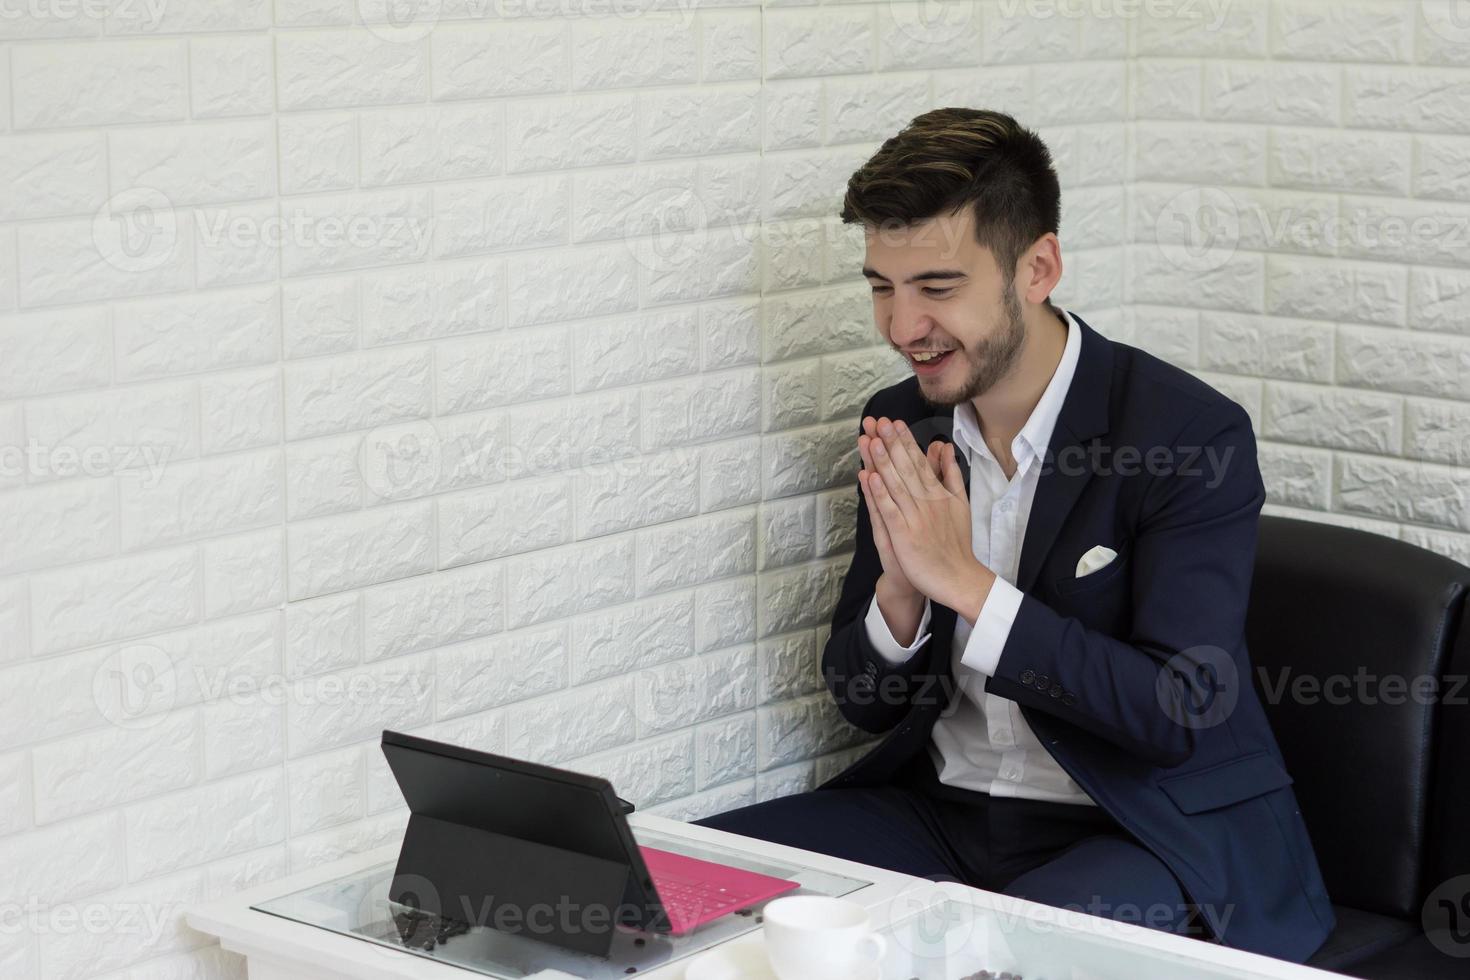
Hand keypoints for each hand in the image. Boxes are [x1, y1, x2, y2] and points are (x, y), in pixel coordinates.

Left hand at [860, 416, 993, 615]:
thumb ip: (951, 473)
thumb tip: (945, 446)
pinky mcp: (904, 536)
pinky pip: (890, 511)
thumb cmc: (956, 542)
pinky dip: (879, 493)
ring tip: (870, 440)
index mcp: (939, 493)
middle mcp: (927, 501)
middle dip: (890, 443)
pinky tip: (868, 477)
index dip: (905, 441)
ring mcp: (916, 518)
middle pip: (906, 467)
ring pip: (896, 484)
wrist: (959, 578)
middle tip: (877, 421)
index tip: (893, 422)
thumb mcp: (960, 502)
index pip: (919, 461)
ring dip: (882, 462)